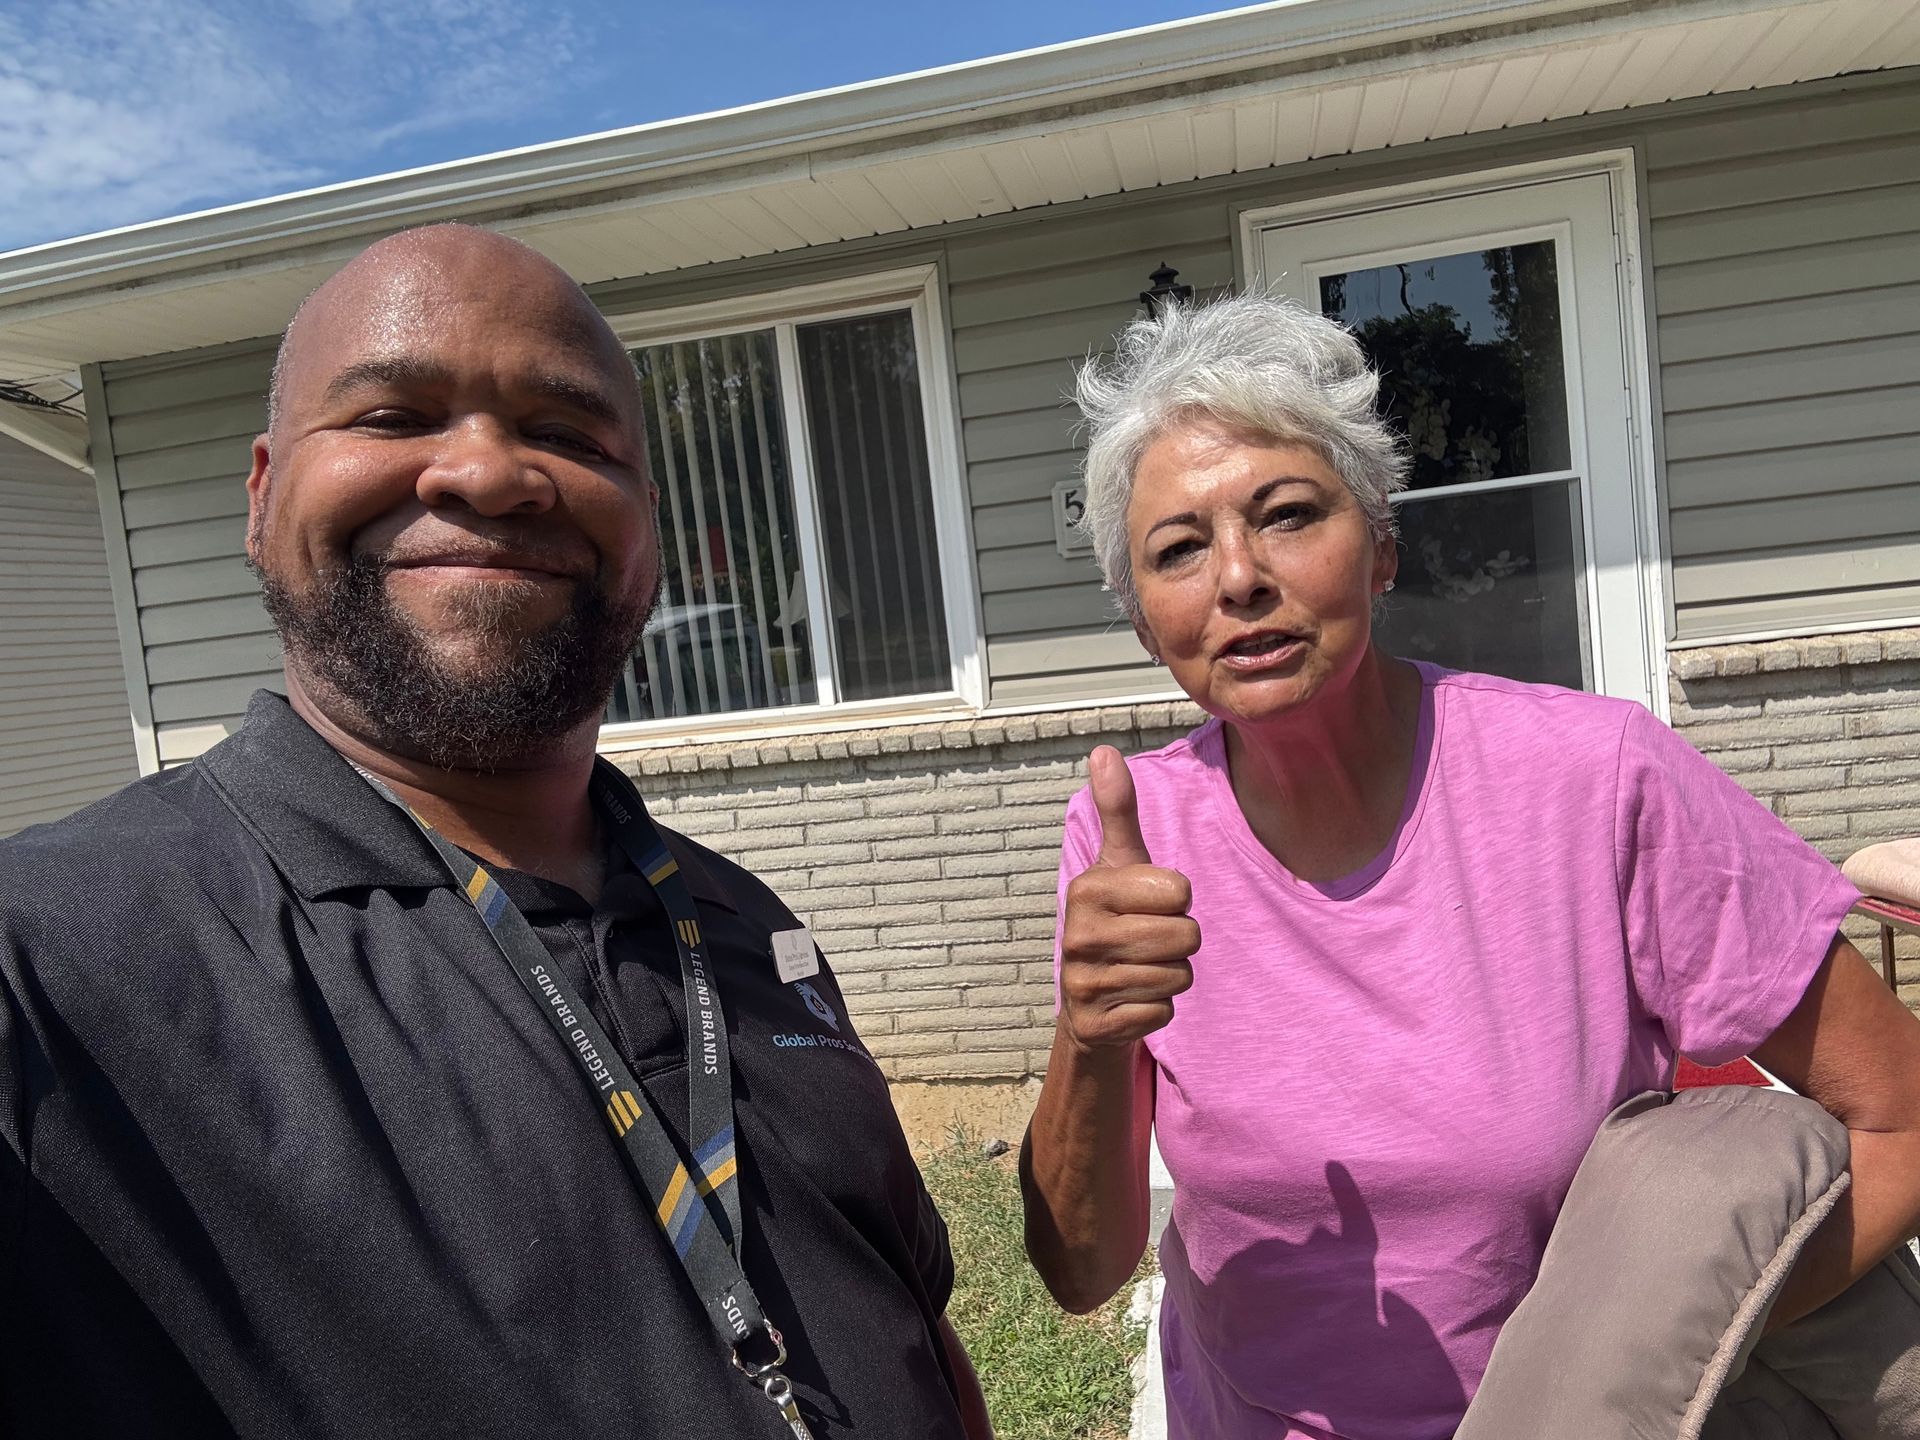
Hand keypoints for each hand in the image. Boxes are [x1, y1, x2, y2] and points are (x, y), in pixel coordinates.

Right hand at [1058, 745, 1198, 1051]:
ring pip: (1179, 976)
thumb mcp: (1119, 864)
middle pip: (1186, 936)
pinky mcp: (1097, 1024)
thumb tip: (1103, 751)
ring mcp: (1085, 982)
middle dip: (1180, 942)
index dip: (1177, 900)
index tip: (1148, 904)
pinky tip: (1131, 999)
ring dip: (1170, 975)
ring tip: (1140, 968)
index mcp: (1088, 888)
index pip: (1180, 891)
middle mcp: (1079, 934)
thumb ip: (1117, 810)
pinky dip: (1156, 1009)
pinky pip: (1163, 1011)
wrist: (1087, 1000)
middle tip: (1148, 941)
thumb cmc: (1116, 919)